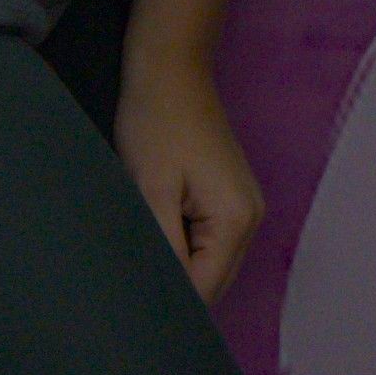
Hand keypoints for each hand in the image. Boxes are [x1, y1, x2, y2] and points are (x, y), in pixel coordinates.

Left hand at [116, 52, 267, 298]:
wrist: (170, 72)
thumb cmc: (157, 125)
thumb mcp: (151, 192)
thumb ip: (162, 251)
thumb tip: (160, 299)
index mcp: (237, 221)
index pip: (203, 291)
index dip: (164, 302)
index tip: (125, 302)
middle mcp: (251, 220)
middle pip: (211, 283)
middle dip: (171, 286)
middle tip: (125, 279)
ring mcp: (242, 210)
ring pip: (206, 266)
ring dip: (174, 265)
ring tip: (137, 251)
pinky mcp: (227, 201)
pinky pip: (205, 245)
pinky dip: (179, 247)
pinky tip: (153, 232)